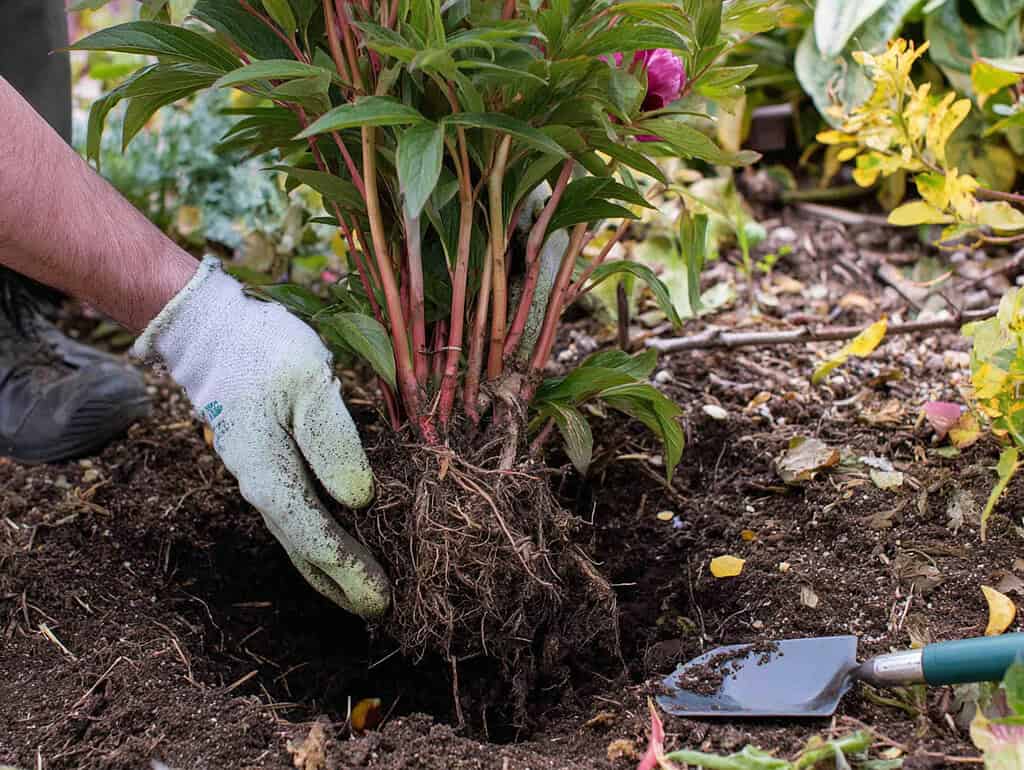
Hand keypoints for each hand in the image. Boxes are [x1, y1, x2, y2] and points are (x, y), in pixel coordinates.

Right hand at [134, 257, 389, 617]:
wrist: (213, 329)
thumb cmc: (264, 350)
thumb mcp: (308, 383)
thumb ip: (333, 442)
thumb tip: (359, 501)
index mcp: (268, 472)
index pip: (314, 538)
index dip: (350, 571)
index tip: (382, 598)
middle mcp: (261, 485)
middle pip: (303, 551)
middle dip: (342, 584)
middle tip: (381, 610)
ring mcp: (262, 476)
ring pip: (298, 537)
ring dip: (331, 568)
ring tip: (364, 591)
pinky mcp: (269, 463)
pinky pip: (297, 515)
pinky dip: (321, 540)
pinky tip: (342, 542)